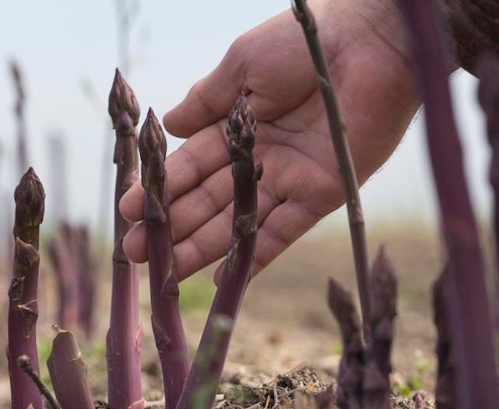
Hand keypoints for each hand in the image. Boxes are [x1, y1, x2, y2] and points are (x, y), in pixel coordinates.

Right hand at [120, 0, 419, 281]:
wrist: (369, 41)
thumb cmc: (302, 41)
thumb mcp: (242, 65)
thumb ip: (206, 100)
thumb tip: (168, 125)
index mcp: (237, 126)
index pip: (191, 165)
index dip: (161, 188)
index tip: (129, 210)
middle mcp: (258, 157)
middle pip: (207, 201)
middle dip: (171, 227)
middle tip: (135, 252)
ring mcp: (288, 178)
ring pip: (236, 222)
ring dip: (200, 248)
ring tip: (166, 272)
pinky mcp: (321, 193)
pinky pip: (282, 232)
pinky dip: (253, 256)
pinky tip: (221, 277)